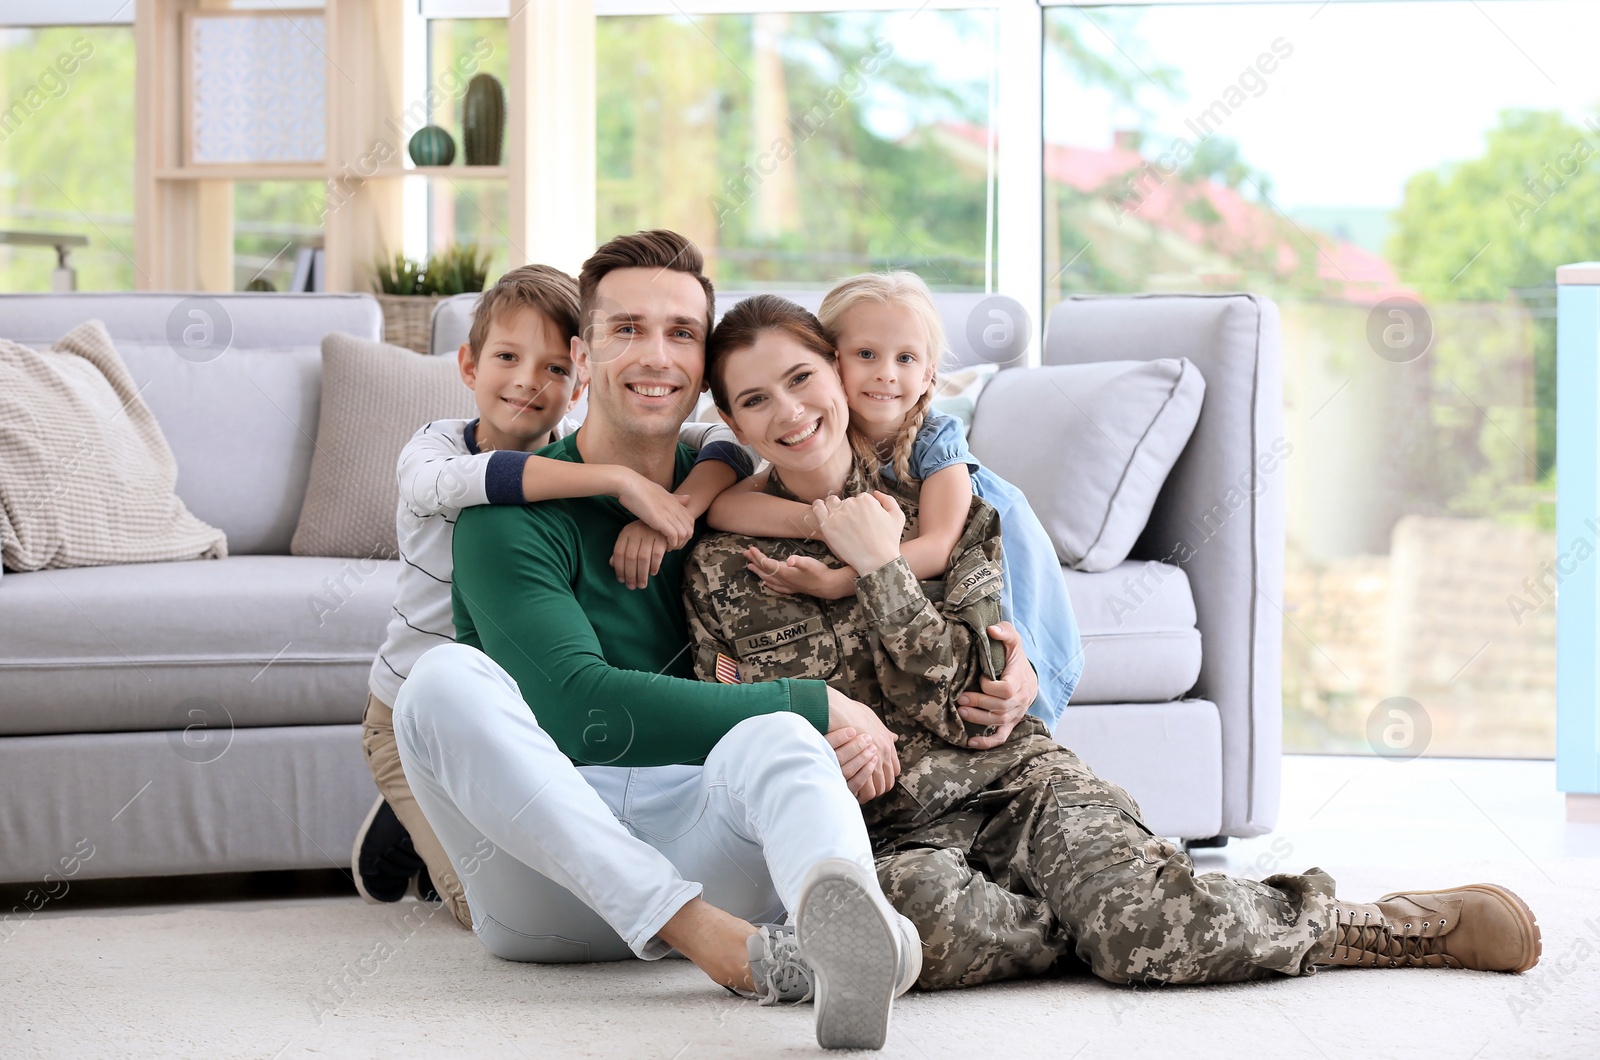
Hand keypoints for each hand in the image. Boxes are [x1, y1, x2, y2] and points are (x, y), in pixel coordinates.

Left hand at [611, 520, 667, 589]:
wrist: (663, 521)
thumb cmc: (644, 534)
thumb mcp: (630, 539)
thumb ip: (622, 551)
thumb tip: (612, 564)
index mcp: (626, 533)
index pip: (619, 553)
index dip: (619, 568)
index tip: (621, 580)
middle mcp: (636, 532)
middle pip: (630, 557)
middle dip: (630, 575)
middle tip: (632, 587)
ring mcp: (649, 534)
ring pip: (643, 558)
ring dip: (642, 574)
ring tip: (642, 585)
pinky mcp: (662, 537)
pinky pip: (657, 555)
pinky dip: (654, 566)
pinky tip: (652, 573)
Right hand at [616, 471, 694, 549]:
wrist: (629, 485)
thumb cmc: (640, 489)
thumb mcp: (661, 492)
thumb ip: (675, 498)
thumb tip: (688, 498)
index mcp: (676, 501)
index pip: (691, 520)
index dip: (686, 532)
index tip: (676, 538)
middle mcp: (675, 507)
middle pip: (690, 529)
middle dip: (684, 541)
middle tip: (673, 545)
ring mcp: (669, 513)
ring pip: (684, 534)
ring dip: (678, 544)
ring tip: (668, 547)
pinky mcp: (660, 520)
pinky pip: (674, 536)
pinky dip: (671, 543)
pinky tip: (664, 546)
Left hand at [742, 547, 856, 599]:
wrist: (829, 586)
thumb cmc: (819, 572)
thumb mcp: (809, 563)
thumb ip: (798, 561)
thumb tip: (790, 560)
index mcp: (785, 572)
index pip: (766, 563)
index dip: (757, 556)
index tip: (750, 548)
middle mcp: (784, 580)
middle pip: (764, 570)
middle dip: (754, 561)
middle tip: (745, 554)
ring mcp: (788, 585)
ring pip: (768, 579)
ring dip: (758, 572)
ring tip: (749, 567)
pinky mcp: (793, 588)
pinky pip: (776, 587)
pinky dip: (769, 584)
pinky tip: (766, 583)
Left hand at [810, 491, 904, 575]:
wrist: (876, 561)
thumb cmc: (889, 542)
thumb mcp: (898, 517)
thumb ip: (888, 500)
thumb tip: (875, 493)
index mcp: (866, 500)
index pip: (861, 498)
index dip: (861, 510)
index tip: (861, 521)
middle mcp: (851, 503)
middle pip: (846, 501)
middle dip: (848, 510)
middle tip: (850, 525)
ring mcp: (838, 514)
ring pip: (831, 502)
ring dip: (832, 506)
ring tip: (835, 518)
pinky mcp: (827, 524)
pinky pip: (818, 508)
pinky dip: (818, 507)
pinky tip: (822, 512)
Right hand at [825, 686, 899, 795]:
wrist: (837, 710)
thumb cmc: (850, 712)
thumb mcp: (871, 718)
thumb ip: (883, 730)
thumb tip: (893, 737)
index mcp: (887, 743)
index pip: (894, 769)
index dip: (887, 777)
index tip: (878, 779)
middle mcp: (884, 754)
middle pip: (888, 781)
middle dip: (879, 788)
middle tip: (869, 791)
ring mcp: (874, 762)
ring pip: (879, 788)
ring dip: (871, 793)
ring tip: (861, 795)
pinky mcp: (862, 768)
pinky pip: (867, 790)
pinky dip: (862, 795)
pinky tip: (855, 794)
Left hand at [961, 622, 1037, 749]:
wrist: (1026, 673)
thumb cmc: (1013, 655)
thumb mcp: (1012, 639)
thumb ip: (1004, 631)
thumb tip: (991, 630)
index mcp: (1020, 680)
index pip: (1006, 690)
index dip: (990, 687)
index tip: (981, 678)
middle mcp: (1020, 699)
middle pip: (1000, 707)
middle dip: (978, 703)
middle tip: (960, 699)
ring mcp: (1016, 713)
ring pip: (998, 722)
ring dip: (978, 719)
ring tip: (960, 712)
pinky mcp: (1011, 722)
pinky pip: (1002, 737)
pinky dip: (986, 742)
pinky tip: (970, 742)